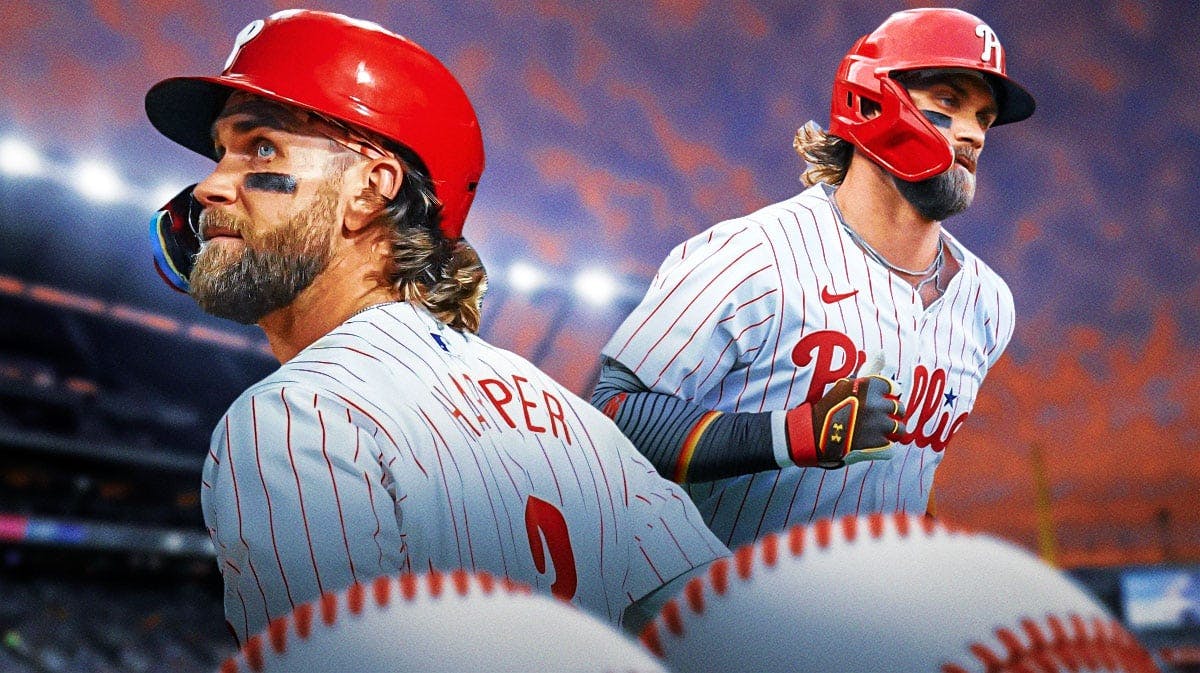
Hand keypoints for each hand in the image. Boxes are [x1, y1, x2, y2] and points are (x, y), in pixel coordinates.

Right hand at [784, 374, 904, 469]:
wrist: (814, 434)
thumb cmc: (830, 406)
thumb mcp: (847, 383)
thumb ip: (869, 367)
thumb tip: (882, 351)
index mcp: (871, 387)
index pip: (895, 389)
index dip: (886, 396)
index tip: (876, 401)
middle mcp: (877, 405)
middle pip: (901, 409)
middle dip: (892, 414)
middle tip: (875, 419)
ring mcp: (878, 426)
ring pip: (900, 429)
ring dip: (891, 431)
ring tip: (877, 432)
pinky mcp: (877, 445)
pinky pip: (892, 447)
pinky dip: (883, 448)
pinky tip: (871, 444)